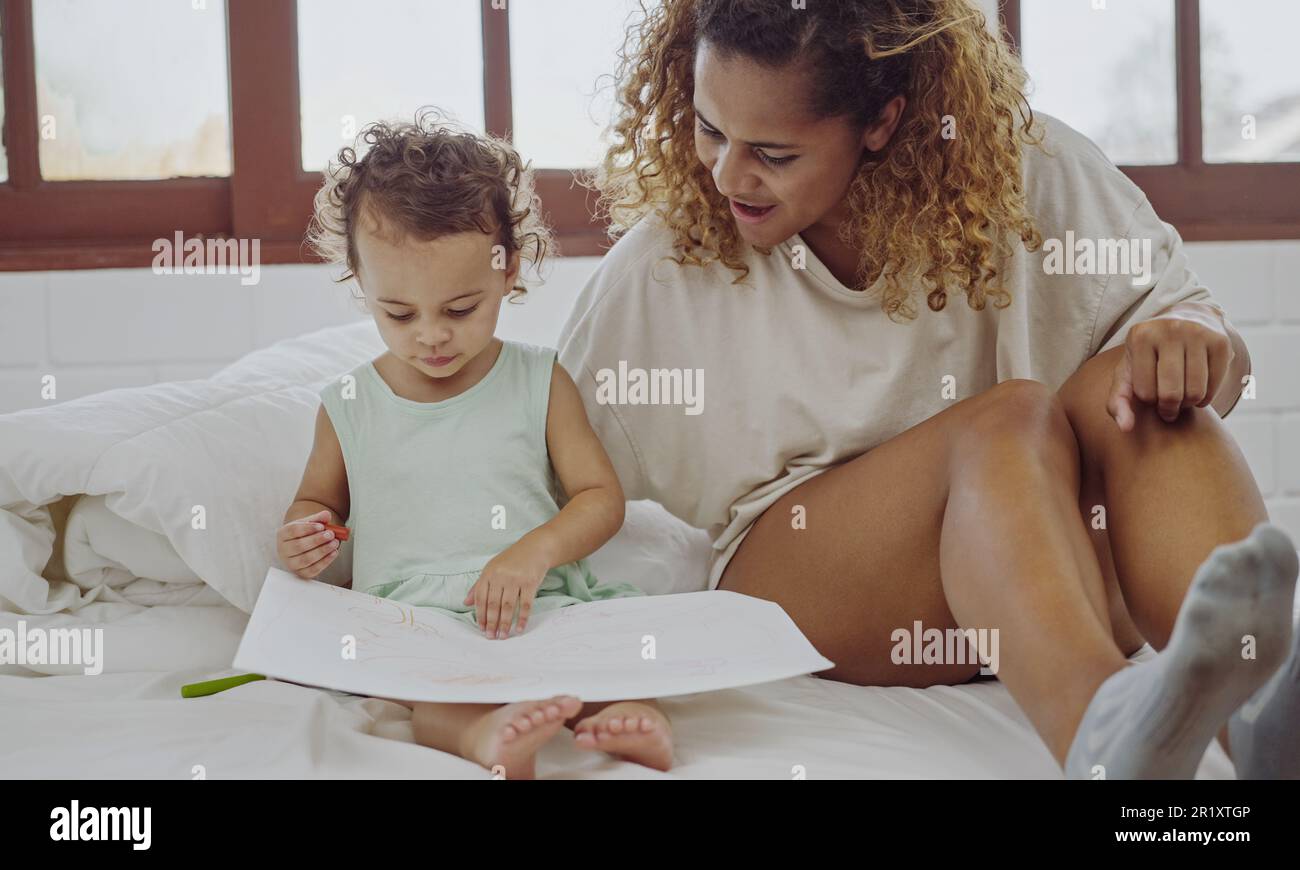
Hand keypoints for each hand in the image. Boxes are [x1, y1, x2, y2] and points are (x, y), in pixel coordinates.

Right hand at [277, 510, 341, 578]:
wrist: (300, 548)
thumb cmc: (304, 534)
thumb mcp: (309, 524)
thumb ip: (318, 518)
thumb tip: (326, 515)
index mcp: (283, 534)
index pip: (293, 531)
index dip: (308, 528)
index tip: (322, 526)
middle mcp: (283, 550)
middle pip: (299, 546)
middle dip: (317, 540)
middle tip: (331, 534)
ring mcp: (290, 563)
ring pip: (305, 559)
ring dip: (322, 551)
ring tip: (334, 543)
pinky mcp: (300, 573)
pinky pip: (312, 570)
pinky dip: (325, 562)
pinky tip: (334, 553)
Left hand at [463, 541, 549, 638]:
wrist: (535, 548)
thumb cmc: (512, 560)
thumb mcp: (492, 569)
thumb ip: (479, 586)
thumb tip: (466, 603)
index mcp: (488, 573)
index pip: (481, 598)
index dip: (480, 615)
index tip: (481, 628)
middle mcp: (501, 576)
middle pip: (493, 604)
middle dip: (491, 623)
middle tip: (491, 636)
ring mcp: (516, 579)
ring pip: (508, 606)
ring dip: (505, 623)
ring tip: (503, 636)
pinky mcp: (530, 582)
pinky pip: (525, 604)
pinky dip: (522, 618)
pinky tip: (519, 628)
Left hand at [1107, 306, 1232, 430]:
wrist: (1185, 320)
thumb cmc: (1149, 356)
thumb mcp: (1127, 372)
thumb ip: (1118, 402)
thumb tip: (1125, 428)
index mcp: (1141, 336)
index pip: (1144, 392)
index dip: (1148, 402)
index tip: (1151, 396)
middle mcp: (1170, 330)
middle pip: (1171, 394)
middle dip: (1169, 409)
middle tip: (1168, 408)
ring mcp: (1198, 333)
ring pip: (1195, 392)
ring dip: (1188, 404)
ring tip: (1181, 398)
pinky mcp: (1221, 342)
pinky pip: (1215, 386)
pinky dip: (1207, 398)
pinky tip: (1198, 390)